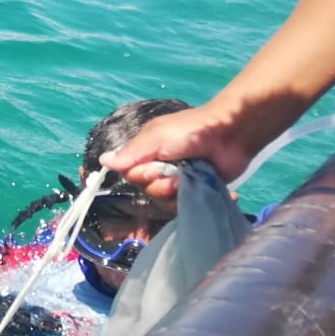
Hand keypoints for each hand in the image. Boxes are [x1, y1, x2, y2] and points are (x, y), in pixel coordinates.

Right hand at [98, 102, 263, 197]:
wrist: (230, 133)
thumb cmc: (190, 131)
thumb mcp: (157, 137)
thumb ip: (132, 152)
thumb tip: (103, 161)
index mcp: (146, 152)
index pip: (130, 174)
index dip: (141, 175)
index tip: (154, 168)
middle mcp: (159, 167)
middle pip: (146, 189)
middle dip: (160, 184)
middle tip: (176, 172)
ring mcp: (177, 180)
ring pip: (163, 199)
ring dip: (175, 192)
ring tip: (190, 178)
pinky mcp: (194, 190)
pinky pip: (181, 204)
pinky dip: (189, 198)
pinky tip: (199, 188)